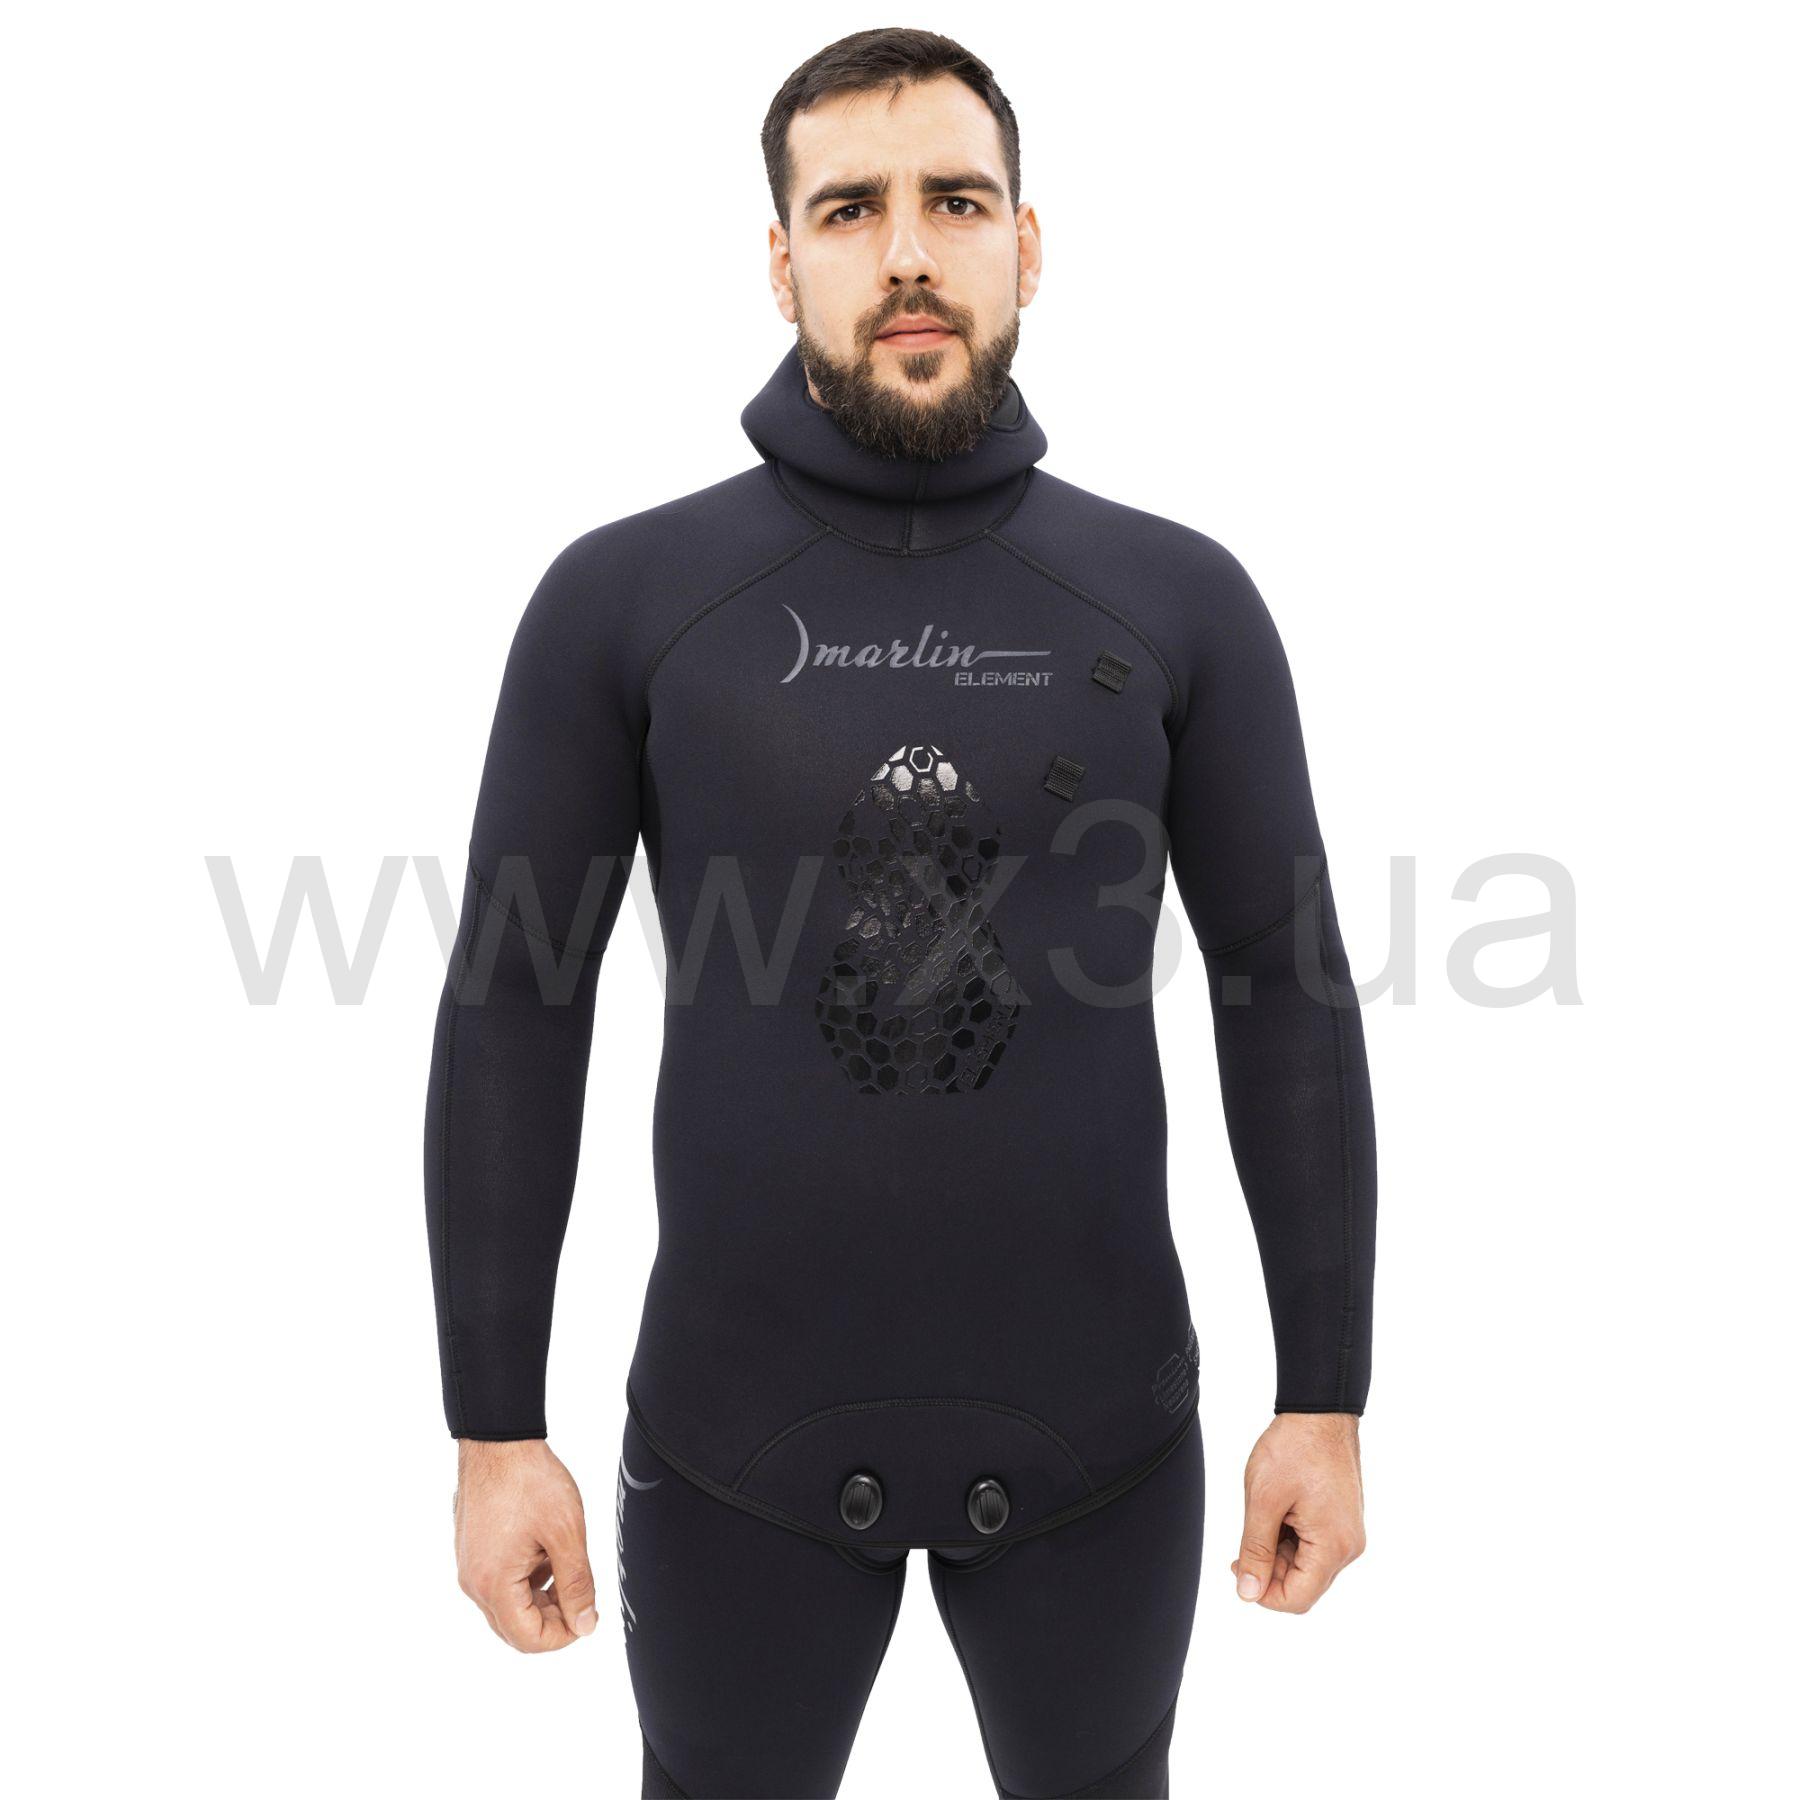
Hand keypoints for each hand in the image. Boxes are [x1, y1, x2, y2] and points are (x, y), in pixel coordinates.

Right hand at [454, 1439, 599, 1650]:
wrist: (499, 1441)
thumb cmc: (530, 1480)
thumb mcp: (566, 1534)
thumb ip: (577, 1585)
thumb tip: (584, 1625)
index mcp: (493, 1584)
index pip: (528, 1639)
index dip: (563, 1636)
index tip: (587, 1616)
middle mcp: (474, 1582)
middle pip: (514, 1627)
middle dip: (552, 1619)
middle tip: (581, 1594)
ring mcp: (469, 1565)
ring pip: (507, 1605)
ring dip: (540, 1598)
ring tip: (565, 1565)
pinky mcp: (472, 1549)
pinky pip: (499, 1582)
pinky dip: (525, 1579)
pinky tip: (546, 1552)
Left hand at [1231, 1413, 1364, 1612]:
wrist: (1319, 1411)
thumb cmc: (1294, 1448)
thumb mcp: (1263, 1500)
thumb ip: (1255, 1551)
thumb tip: (1249, 1593)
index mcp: (1333, 1547)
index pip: (1297, 1599)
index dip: (1263, 1593)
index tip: (1239, 1568)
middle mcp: (1348, 1546)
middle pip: (1303, 1584)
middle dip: (1269, 1569)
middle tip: (1242, 1541)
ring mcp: (1347, 1533)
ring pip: (1307, 1565)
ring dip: (1278, 1552)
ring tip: (1262, 1516)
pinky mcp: (1342, 1520)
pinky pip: (1314, 1545)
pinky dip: (1290, 1538)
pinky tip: (1276, 1512)